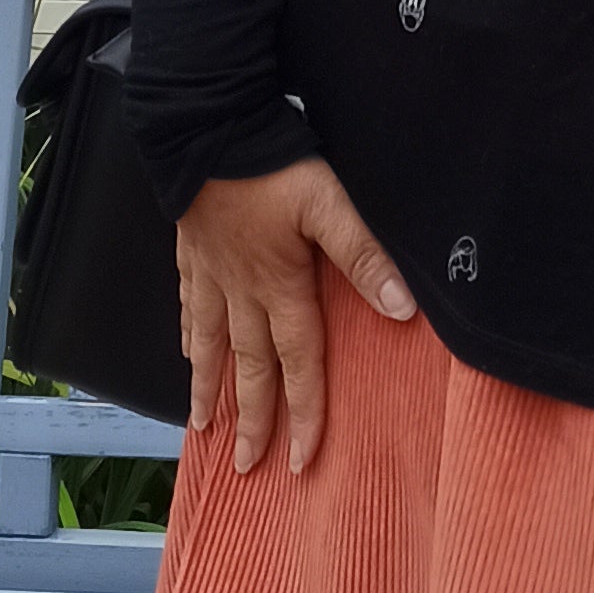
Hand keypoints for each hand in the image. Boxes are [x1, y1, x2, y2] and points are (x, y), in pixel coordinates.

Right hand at [174, 158, 417, 477]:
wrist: (207, 126)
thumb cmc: (272, 164)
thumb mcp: (330, 204)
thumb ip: (365, 257)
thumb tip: (404, 310)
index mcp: (280, 286)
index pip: (299, 363)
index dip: (304, 413)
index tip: (302, 460)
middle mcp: (242, 291)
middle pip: (251, 368)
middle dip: (253, 420)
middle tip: (249, 466)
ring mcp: (212, 274)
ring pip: (212, 345)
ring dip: (211, 389)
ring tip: (205, 428)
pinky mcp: (192, 252)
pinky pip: (190, 307)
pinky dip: (191, 337)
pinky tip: (189, 353)